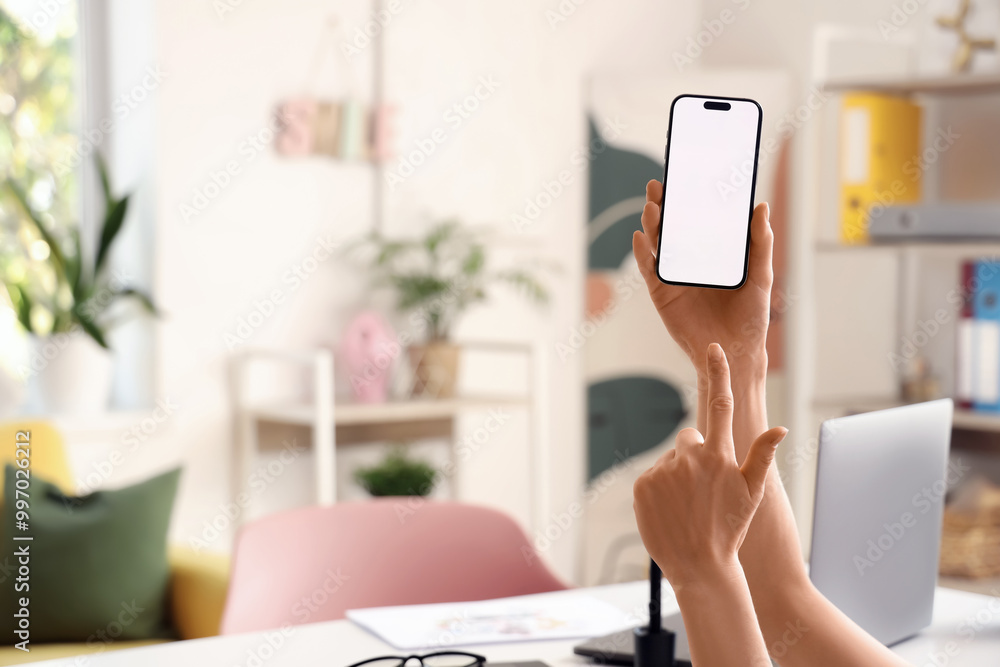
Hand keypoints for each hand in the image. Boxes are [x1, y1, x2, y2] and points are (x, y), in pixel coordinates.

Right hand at [631, 180, 773, 379]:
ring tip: (652, 207)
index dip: (688, 199)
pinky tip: (641, 237)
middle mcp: (690, 261)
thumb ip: (760, 243)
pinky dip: (643, 253)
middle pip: (671, 227)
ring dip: (652, 224)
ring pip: (657, 244)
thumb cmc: (751, 317)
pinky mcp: (662, 293)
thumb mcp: (761, 275)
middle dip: (663, 205)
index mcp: (712, 253)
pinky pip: (649, 269)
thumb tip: (761, 208)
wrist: (737, 351)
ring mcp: (674, 276)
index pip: (697, 220)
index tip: (684, 176)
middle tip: (659, 185)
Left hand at [632, 343, 786, 589]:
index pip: (721, 406)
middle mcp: (689, 458)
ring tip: (689, 507)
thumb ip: (762, 456)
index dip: (718, 374)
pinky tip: (672, 510)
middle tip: (704, 489)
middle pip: (689, 438)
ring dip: (678, 475)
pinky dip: (659, 489)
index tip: (713, 349)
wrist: (700, 566)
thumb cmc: (731, 529)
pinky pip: (652, 476)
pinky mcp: (642, 484)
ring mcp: (663, 470)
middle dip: (696, 454)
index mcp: (719, 456)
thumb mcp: (753, 494)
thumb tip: (780, 427)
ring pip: (671, 460)